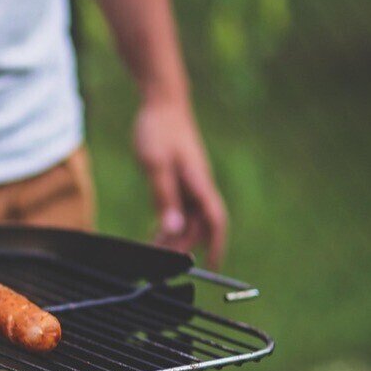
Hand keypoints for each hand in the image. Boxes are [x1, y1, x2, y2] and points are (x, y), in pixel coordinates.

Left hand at [133, 98, 227, 266]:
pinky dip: (170, 222)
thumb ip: (164, 197)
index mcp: (199, 183)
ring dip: (175, 237)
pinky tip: (156, 233)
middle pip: (199, 226)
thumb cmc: (159, 130)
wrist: (162, 103)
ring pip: (188, 219)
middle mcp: (199, 186)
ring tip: (154, 251)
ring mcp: (191, 182)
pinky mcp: (182, 178)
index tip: (212, 267)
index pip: (215, 221)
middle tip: (160, 262)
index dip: (216, 246)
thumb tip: (173, 228)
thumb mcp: (155, 165)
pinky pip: (180, 208)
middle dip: (183, 246)